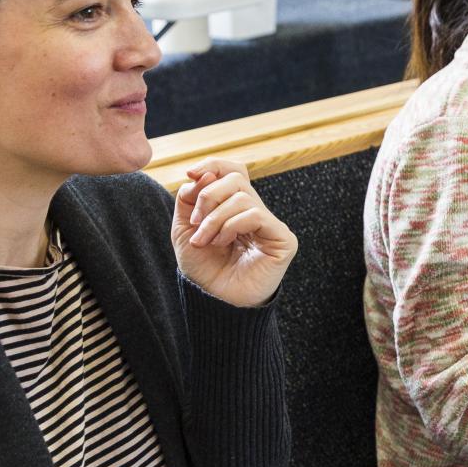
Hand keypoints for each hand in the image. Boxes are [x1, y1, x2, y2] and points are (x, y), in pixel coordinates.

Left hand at [171, 158, 299, 306]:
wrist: (215, 301)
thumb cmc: (204, 269)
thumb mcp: (185, 229)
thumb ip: (189, 199)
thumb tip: (202, 174)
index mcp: (235, 207)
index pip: (234, 170)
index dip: (214, 164)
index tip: (190, 173)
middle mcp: (255, 211)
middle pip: (236, 178)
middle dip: (208, 196)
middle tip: (196, 222)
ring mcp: (270, 224)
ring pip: (243, 197)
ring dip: (215, 218)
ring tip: (206, 240)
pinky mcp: (282, 238)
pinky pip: (255, 215)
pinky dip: (232, 225)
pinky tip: (224, 243)